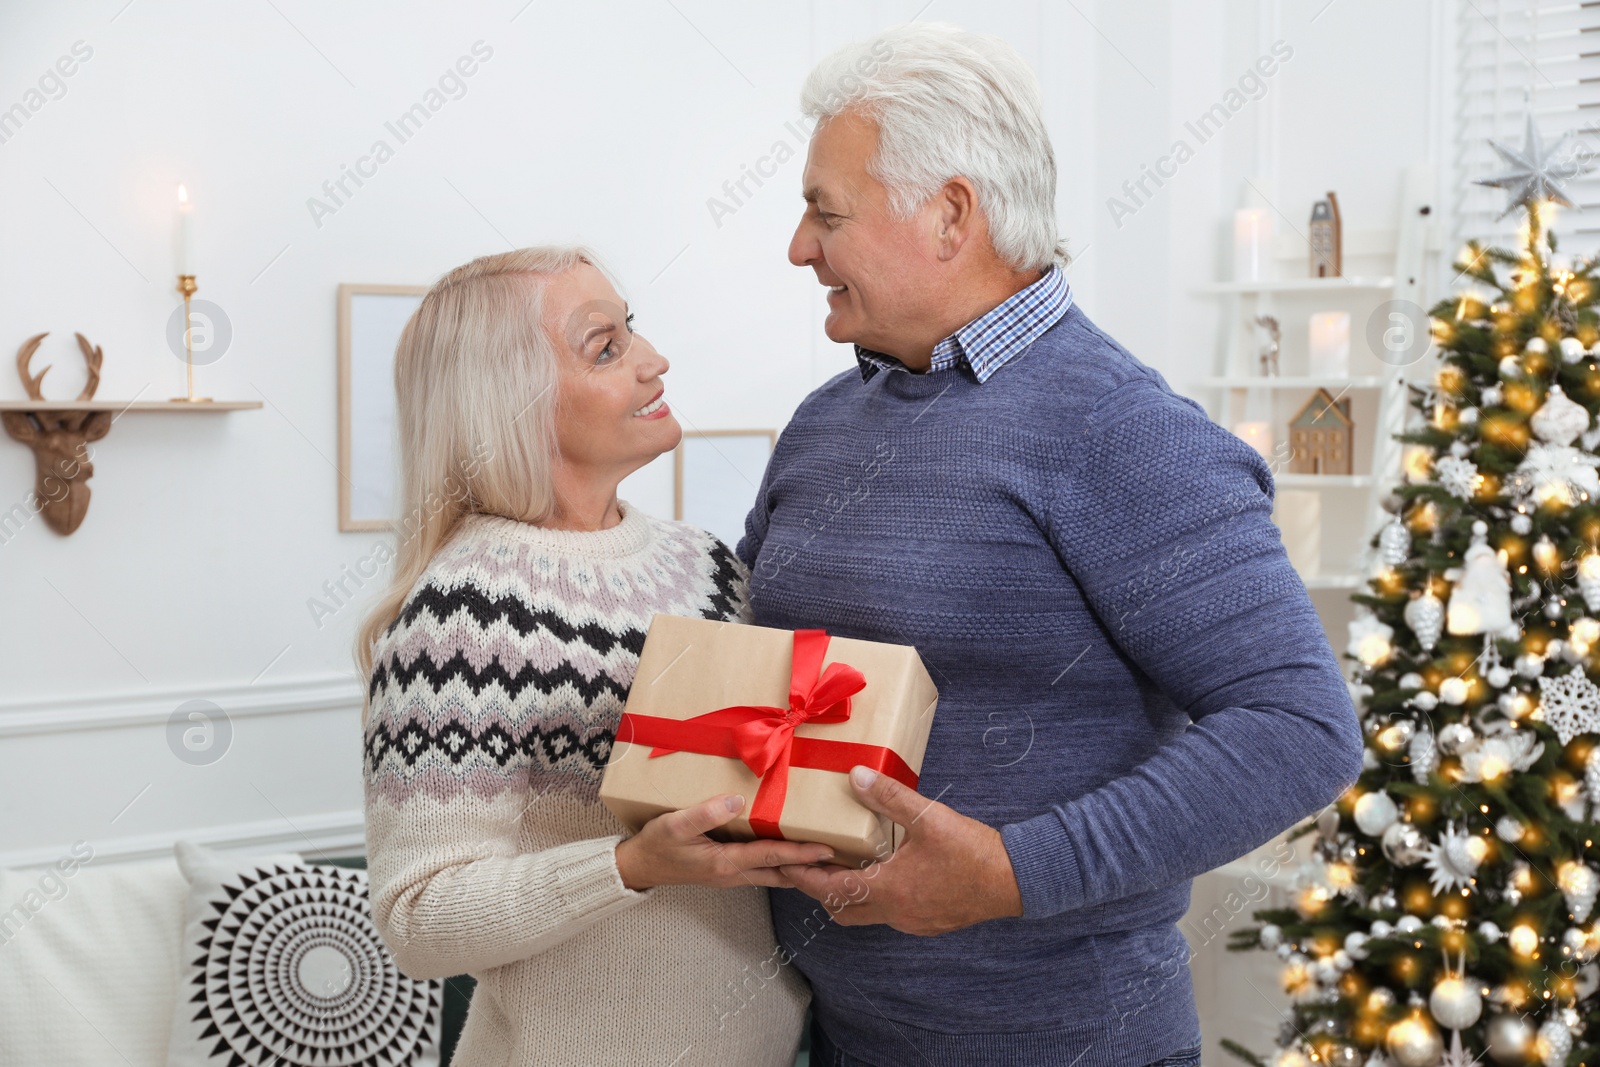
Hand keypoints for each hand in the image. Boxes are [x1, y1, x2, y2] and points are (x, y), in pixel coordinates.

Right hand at [613, 793, 835, 890]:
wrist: (639, 867)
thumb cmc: (656, 845)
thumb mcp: (675, 825)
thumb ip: (705, 813)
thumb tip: (737, 801)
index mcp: (725, 863)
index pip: (771, 857)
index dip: (800, 853)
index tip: (828, 849)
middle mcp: (734, 873)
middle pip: (781, 873)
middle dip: (809, 868)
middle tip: (839, 861)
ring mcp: (732, 875)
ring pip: (774, 874)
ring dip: (798, 867)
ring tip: (824, 857)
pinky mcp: (727, 869)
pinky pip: (762, 869)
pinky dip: (781, 863)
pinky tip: (790, 852)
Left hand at [778, 766, 1023, 934]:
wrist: (1015, 881)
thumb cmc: (973, 851)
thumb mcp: (928, 817)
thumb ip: (889, 796)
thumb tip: (856, 775)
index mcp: (888, 889)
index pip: (830, 889)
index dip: (803, 876)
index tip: (784, 865)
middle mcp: (895, 913)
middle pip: (841, 909)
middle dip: (818, 889)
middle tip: (806, 866)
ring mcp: (912, 922)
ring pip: (865, 915)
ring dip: (848, 894)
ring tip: (841, 866)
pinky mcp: (928, 922)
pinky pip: (889, 915)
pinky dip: (874, 898)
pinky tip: (883, 874)